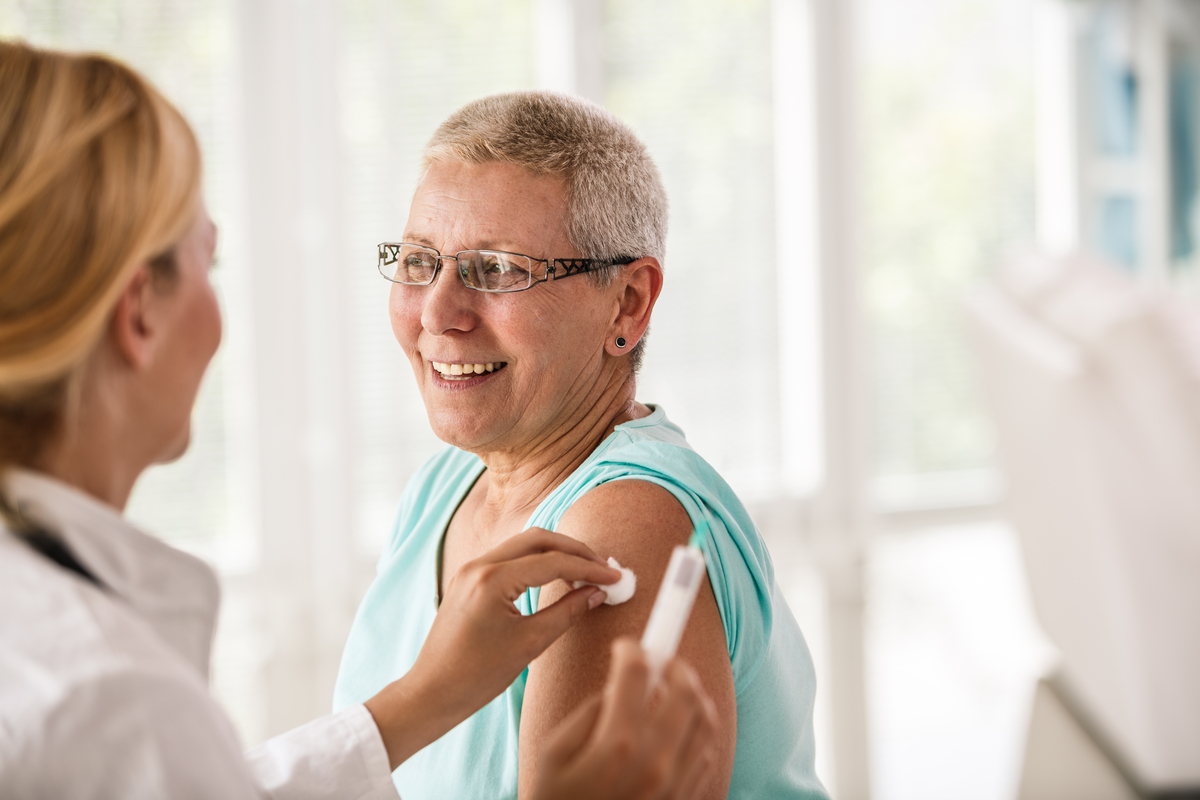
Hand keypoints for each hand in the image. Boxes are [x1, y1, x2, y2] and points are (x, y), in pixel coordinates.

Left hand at [365, 528, 619, 768]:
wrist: (432, 692)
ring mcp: (471, 569)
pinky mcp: (469, 578)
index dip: (589, 569)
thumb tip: (596, 593)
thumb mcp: (529, 644)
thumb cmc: (478, 675)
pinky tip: (555, 577)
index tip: (615, 577)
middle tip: (603, 567)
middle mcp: (480, 565)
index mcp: (493, 580)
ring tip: (585, 572)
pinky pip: (509, 557)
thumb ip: (566, 613)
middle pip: (539, 539)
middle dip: (575, 551)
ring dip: (556, 553)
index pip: (553, 562)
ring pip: (524, 544)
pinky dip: (537, 561)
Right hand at [531, 638, 719, 799]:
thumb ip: (591, 712)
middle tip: (659, 661)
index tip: (628, 646)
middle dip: (673, 664)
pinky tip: (672, 731)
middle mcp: (656, 762)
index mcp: (619, 744)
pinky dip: (694, 731)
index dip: (633, 649)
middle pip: (686, 689)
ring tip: (669, 693)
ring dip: (691, 695)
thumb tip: (621, 685)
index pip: (638, 672)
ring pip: (705, 718)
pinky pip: (705, 753)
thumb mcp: (554, 753)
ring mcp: (676, 785)